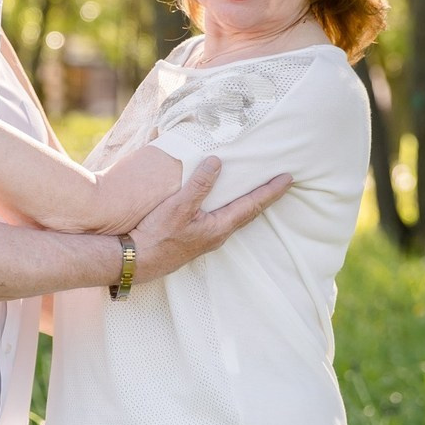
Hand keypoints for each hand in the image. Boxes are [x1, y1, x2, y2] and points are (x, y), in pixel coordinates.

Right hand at [128, 157, 291, 281]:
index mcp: (219, 227)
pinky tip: (223, 203)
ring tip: (256, 189)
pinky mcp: (196, 239)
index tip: (288, 178)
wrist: (136, 262)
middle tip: (279, 182)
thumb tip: (217, 162)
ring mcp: (207, 239)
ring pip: (235, 218)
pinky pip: (221, 220)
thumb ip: (199, 185)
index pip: (253, 205)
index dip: (271, 191)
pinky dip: (230, 208)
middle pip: (249, 213)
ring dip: (248, 203)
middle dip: (265, 197)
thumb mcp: (178, 206)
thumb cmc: (156, 236)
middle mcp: (218, 235)